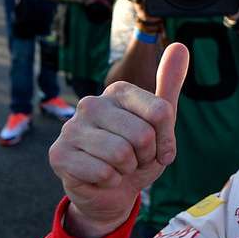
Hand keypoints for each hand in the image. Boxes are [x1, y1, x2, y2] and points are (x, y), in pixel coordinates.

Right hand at [49, 44, 188, 237]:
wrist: (111, 192)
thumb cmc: (137, 155)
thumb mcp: (159, 124)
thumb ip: (169, 85)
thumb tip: (180, 46)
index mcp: (118, 91)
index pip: (161, 112)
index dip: (166, 140)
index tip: (158, 148)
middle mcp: (91, 104)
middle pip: (142, 135)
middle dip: (146, 157)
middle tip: (135, 160)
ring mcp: (71, 128)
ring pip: (121, 154)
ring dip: (128, 170)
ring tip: (120, 168)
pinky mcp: (59, 154)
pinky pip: (103, 172)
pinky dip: (111, 182)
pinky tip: (102, 178)